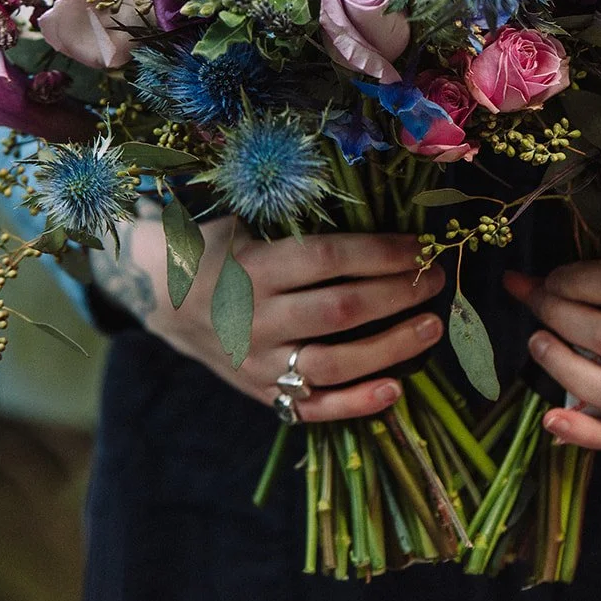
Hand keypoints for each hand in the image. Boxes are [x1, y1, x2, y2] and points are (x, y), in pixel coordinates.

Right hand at [91, 202, 444, 421]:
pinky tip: (396, 390)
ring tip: (433, 326)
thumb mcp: (244, 218)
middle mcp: (255, 317)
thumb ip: (295, 215)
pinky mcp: (262, 393)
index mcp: (253, 265)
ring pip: (334, 362)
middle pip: (339, 310)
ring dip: (391, 347)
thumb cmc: (219, 245)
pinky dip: (356, 404)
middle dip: (397, 294)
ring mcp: (258, 362)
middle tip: (437, 279)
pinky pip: (312, 407)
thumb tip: (373, 194)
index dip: (379, 252)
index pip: (327, 259)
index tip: (420, 244)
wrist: (162, 298)